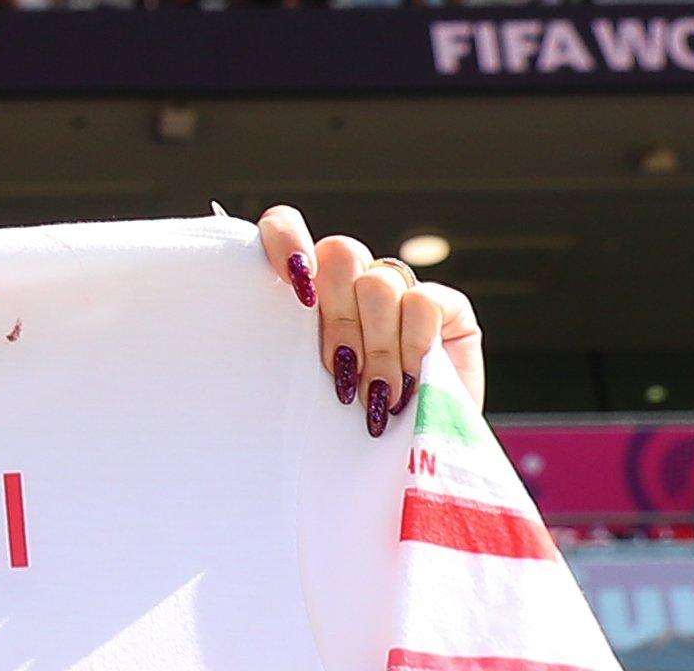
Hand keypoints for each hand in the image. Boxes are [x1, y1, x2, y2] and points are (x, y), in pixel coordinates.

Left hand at [255, 205, 483, 435]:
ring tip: (375, 395)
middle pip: (339, 254)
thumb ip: (283, 353)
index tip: (296, 286)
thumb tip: (247, 355)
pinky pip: (424, 303)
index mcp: (305, 289)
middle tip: (341, 376)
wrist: (407, 466)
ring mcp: (400, 289)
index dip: (286, 239)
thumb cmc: (342, 433)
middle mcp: (351, 280)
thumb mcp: (301, 391)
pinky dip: (413, 346)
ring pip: (379, 283)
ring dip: (377, 346)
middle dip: (340, 321)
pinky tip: (410, 385)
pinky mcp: (446, 306)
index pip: (285, 227)